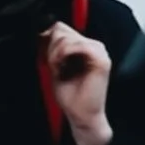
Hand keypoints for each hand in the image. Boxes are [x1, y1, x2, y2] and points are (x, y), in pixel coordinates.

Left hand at [41, 23, 112, 144]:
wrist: (81, 115)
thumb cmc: (71, 96)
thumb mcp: (55, 66)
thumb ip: (53, 49)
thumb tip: (43, 33)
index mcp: (85, 47)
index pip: (62, 28)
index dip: (48, 39)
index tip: (44, 55)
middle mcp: (94, 46)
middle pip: (62, 29)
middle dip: (51, 47)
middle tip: (53, 65)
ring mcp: (99, 51)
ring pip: (67, 37)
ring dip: (56, 53)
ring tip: (58, 68)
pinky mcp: (101, 60)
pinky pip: (77, 46)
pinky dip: (63, 55)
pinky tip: (62, 67)